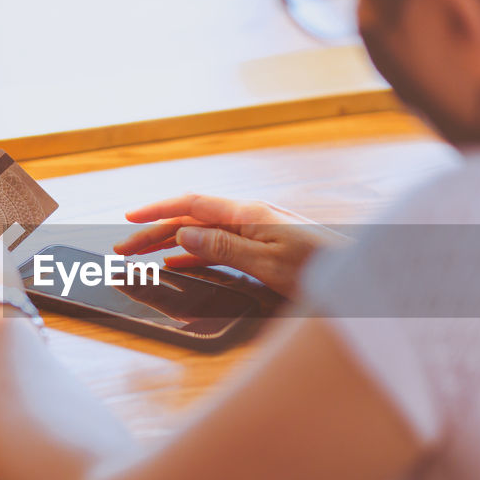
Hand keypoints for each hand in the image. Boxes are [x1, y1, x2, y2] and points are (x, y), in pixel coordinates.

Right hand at [113, 195, 349, 295]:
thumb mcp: (268, 261)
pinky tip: (178, 264)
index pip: (191, 205)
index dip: (157, 211)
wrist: (356, 274)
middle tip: (123, 248)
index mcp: (247, 213)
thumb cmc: (320, 267)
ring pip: (200, 233)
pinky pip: (217, 247)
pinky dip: (193, 254)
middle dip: (154, 232)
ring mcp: (255, 231)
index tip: (129, 220)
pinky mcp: (262, 247)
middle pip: (190, 220)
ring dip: (169, 243)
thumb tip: (183, 235)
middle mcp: (248, 217)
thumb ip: (224, 247)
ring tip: (141, 256)